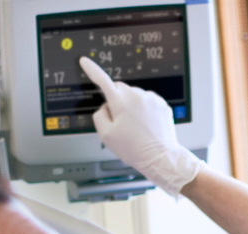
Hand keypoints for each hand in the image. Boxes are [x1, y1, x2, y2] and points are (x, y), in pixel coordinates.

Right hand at [79, 56, 202, 196]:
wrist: (160, 157)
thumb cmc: (133, 149)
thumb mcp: (106, 136)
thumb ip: (99, 115)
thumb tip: (105, 106)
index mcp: (121, 102)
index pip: (102, 81)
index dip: (92, 70)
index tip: (85, 61)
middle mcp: (137, 96)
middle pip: (120, 89)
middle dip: (116, 100)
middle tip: (120, 122)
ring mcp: (151, 99)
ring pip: (134, 96)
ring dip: (132, 106)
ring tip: (136, 127)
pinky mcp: (162, 104)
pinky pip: (148, 101)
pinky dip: (144, 109)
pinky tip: (146, 125)